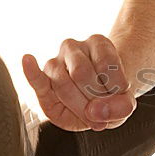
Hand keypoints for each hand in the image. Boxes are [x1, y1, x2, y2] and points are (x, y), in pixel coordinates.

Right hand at [22, 35, 136, 131]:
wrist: (98, 99)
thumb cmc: (111, 96)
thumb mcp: (126, 102)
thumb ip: (121, 107)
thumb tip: (96, 111)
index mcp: (98, 43)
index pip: (106, 64)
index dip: (115, 86)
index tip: (120, 94)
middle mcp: (74, 47)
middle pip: (81, 73)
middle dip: (94, 99)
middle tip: (102, 109)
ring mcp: (56, 61)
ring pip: (62, 82)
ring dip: (79, 105)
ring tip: (90, 112)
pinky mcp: (44, 80)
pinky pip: (37, 77)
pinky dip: (31, 71)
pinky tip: (28, 61)